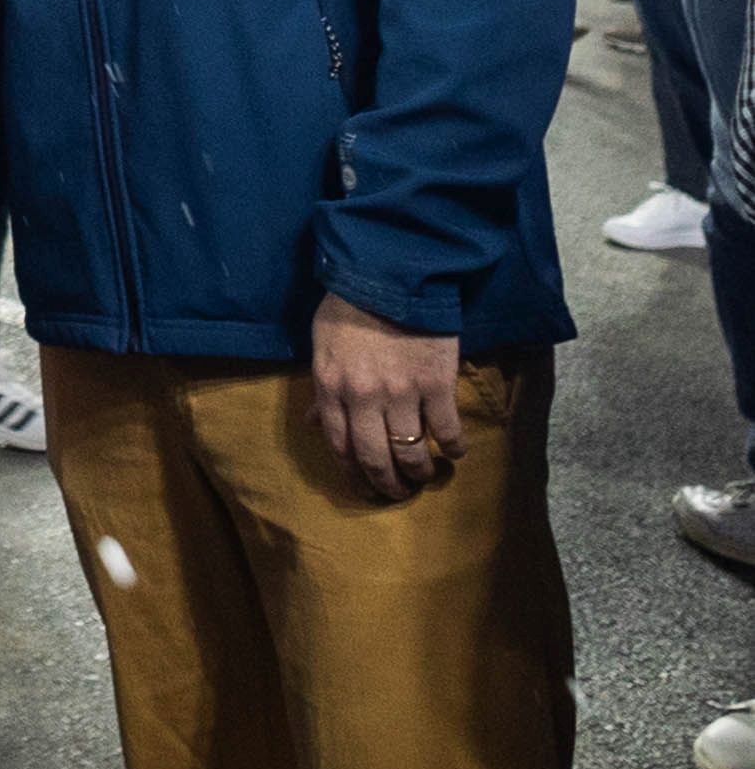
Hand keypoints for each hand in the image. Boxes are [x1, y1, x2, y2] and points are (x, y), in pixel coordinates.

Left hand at [309, 293, 464, 497]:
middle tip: (395, 494)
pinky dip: (453, 448)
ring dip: (418, 473)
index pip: (339, 444)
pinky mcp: (437, 384)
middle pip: (375, 458)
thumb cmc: (348, 307)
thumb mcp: (321, 345)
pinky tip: (454, 453)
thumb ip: (321, 387)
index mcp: (331, 386)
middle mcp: (364, 397)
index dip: (352, 472)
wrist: (389, 275)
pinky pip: (447, 430)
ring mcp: (402, 393)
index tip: (362, 486)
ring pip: (411, 452)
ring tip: (423, 478)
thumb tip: (314, 422)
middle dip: (385, 485)